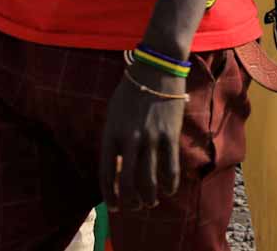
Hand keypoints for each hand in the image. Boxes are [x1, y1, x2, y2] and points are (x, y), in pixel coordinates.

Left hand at [99, 61, 187, 211]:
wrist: (155, 70)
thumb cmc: (131, 91)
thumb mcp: (113, 114)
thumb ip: (114, 140)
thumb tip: (119, 167)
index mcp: (111, 134)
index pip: (106, 174)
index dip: (109, 195)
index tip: (114, 206)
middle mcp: (129, 139)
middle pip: (128, 183)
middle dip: (131, 201)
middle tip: (134, 207)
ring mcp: (151, 138)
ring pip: (149, 180)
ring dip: (150, 197)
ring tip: (151, 202)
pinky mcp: (169, 135)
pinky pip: (170, 168)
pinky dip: (170, 184)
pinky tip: (169, 190)